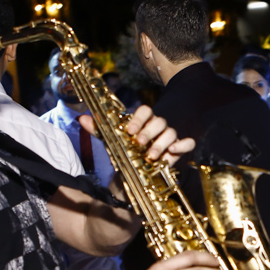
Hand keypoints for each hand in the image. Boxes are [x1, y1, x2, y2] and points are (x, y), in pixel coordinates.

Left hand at [77, 105, 193, 166]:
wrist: (150, 159)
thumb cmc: (132, 145)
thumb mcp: (116, 138)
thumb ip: (100, 129)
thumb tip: (81, 118)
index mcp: (144, 120)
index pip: (145, 110)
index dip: (138, 118)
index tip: (129, 130)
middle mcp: (158, 126)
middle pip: (159, 121)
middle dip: (149, 131)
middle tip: (139, 143)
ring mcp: (171, 135)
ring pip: (171, 132)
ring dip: (161, 143)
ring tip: (151, 156)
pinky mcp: (182, 146)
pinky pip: (188, 143)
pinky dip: (183, 146)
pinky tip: (173, 152)